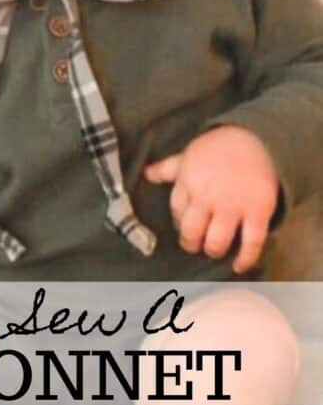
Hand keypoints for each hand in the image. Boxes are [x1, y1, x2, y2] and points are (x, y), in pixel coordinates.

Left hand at [144, 126, 279, 273]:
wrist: (257, 139)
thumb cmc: (218, 148)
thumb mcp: (189, 155)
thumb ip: (167, 168)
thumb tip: (146, 173)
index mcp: (189, 181)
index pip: (176, 212)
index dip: (179, 223)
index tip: (185, 226)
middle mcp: (208, 196)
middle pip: (191, 231)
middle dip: (191, 243)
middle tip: (196, 244)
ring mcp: (233, 205)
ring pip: (217, 241)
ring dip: (213, 250)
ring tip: (214, 249)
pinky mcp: (258, 211)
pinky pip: (251, 242)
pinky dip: (245, 258)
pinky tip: (239, 265)